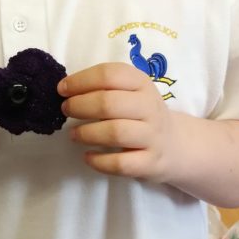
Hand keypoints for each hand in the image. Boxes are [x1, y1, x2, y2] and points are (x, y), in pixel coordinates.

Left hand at [57, 62, 177, 180]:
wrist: (176, 145)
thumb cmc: (142, 115)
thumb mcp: (132, 93)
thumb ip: (105, 88)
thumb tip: (66, 89)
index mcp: (142, 84)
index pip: (110, 75)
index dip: (81, 81)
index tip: (62, 89)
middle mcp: (150, 108)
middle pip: (109, 103)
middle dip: (80, 106)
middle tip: (66, 110)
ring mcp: (153, 137)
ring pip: (115, 133)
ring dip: (87, 133)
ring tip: (73, 135)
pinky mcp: (151, 163)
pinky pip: (121, 164)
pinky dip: (99, 161)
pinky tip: (88, 157)